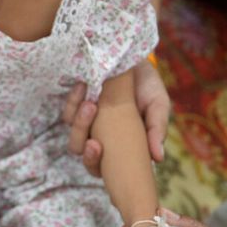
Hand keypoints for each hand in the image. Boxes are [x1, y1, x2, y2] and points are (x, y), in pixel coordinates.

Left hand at [64, 61, 169, 175]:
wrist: (134, 59)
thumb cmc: (148, 87)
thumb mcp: (157, 105)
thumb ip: (157, 130)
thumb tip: (158, 159)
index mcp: (118, 145)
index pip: (100, 166)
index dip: (94, 163)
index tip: (97, 147)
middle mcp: (99, 136)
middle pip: (82, 152)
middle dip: (85, 150)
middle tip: (92, 139)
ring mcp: (86, 122)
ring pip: (74, 133)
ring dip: (80, 122)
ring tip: (91, 104)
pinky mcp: (76, 105)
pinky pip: (68, 111)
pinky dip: (74, 101)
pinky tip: (83, 87)